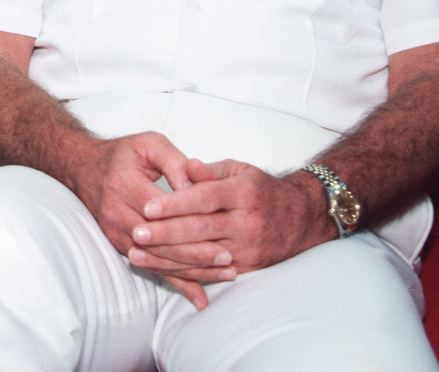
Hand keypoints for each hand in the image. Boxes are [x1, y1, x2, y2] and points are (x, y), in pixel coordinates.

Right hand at [62, 131, 234, 309]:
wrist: (83, 167)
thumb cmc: (122, 154)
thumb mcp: (149, 144)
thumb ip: (175, 162)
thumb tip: (196, 187)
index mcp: (124, 185)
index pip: (160, 210)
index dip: (189, 221)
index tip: (219, 229)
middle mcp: (116, 212)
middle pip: (159, 241)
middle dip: (195, 253)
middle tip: (227, 258)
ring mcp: (115, 232)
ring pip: (157, 259)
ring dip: (191, 270)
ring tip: (223, 273)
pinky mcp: (118, 244)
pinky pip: (150, 266)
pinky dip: (176, 281)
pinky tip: (198, 295)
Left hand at [129, 158, 332, 280]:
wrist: (302, 218)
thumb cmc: (261, 189)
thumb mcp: (239, 171)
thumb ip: (209, 171)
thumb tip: (185, 166)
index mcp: (243, 193)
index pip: (204, 199)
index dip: (175, 204)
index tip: (148, 207)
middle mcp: (247, 222)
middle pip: (200, 230)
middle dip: (165, 233)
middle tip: (136, 233)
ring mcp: (247, 248)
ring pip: (201, 256)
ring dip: (167, 257)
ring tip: (137, 254)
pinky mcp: (246, 267)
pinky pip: (210, 273)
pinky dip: (183, 272)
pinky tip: (159, 269)